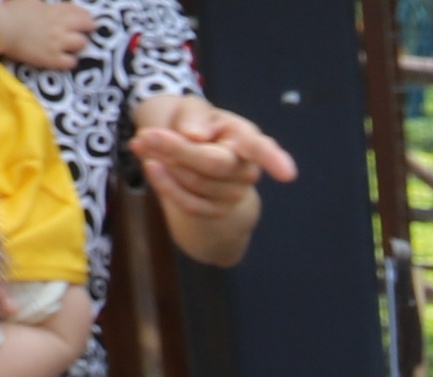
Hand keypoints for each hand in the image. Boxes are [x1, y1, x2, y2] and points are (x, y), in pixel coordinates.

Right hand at [0, 0, 99, 64]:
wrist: (3, 29)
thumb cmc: (13, 10)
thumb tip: (42, 0)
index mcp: (55, 11)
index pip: (78, 11)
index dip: (85, 15)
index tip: (87, 18)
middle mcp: (60, 26)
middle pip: (85, 25)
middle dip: (88, 27)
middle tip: (87, 31)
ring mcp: (57, 43)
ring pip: (81, 43)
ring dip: (80, 44)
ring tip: (75, 46)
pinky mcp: (51, 59)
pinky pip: (71, 62)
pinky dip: (71, 61)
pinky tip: (68, 59)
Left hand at [130, 99, 297, 259]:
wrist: (188, 154)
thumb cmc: (195, 125)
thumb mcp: (191, 109)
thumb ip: (193, 115)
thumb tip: (194, 135)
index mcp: (244, 136)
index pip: (260, 148)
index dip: (274, 159)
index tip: (288, 174)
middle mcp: (244, 168)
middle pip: (214, 165)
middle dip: (177, 150)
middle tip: (146, 135)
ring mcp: (232, 194)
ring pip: (195, 184)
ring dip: (164, 164)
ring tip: (144, 144)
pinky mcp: (215, 211)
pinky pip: (187, 203)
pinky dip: (164, 184)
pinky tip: (150, 165)